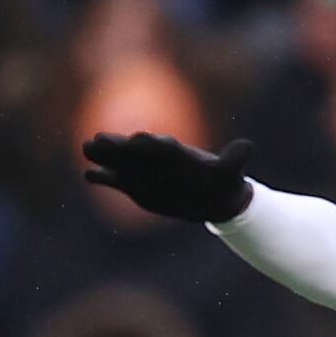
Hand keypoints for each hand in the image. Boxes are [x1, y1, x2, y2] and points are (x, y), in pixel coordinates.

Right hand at [81, 131, 254, 223]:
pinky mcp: (133, 184)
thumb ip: (234, 159)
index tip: (139, 141)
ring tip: (87, 148)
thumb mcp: (230, 172)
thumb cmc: (221, 181)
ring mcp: (141, 169)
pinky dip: (102, 177)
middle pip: (132, 148)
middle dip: (118, 144)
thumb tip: (248, 146)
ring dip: (103, 154)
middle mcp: (154, 157)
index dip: (151, 143)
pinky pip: (114, 179)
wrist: (211, 197)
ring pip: (118, 159)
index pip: (161, 145)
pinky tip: (89, 175)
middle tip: (99, 139)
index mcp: (175, 152)